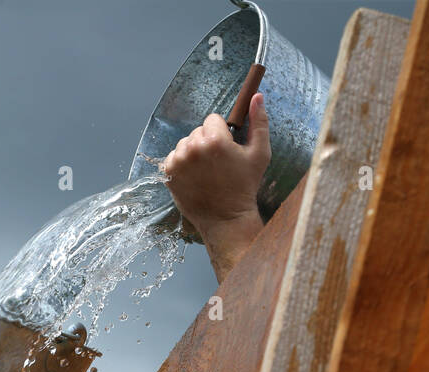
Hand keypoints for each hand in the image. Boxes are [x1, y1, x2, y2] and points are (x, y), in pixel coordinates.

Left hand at [162, 93, 269, 281]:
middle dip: (208, 142)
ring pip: (185, 143)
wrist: (225, 219)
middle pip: (198, 130)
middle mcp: (193, 148)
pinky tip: (195, 176)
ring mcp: (178, 160)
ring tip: (206, 171)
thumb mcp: (259, 154)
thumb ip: (259, 122)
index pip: (213, 119)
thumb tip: (257, 96)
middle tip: (218, 164)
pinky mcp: (169, 172)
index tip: (226, 149)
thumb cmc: (245, 187)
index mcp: (215, 140)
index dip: (222, 133)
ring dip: (194, 152)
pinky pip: (174, 156)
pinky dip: (182, 163)